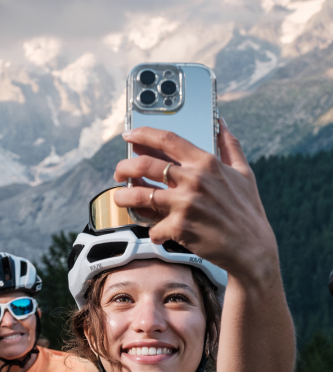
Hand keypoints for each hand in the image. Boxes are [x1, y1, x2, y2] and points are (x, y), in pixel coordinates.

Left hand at [114, 120, 278, 282]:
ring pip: (140, 195)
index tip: (129, 135)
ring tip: (120, 198)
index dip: (143, 134)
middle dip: (124, 166)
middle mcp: (194, 180)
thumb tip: (222, 122)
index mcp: (207, 163)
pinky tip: (157, 233)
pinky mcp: (180, 228)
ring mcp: (185, 204)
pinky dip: (153, 231)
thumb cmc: (248, 212)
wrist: (252, 249)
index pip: (167, 139)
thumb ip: (230, 146)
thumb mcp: (244, 173)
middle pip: (145, 165)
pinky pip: (153, 228)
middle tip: (119, 172)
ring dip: (124, 196)